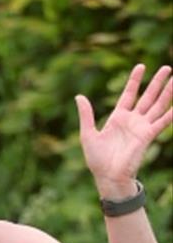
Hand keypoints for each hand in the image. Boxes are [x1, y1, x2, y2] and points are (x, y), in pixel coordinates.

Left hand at [75, 64, 172, 197]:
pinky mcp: (147, 136)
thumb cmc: (97, 158)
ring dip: (167, 93)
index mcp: (117, 117)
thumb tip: (79, 96)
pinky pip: (161, 122)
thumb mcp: (87, 133)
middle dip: (157, 82)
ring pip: (157, 106)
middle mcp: (132, 120)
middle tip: (167, 68)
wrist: (107, 176)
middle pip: (147, 97)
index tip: (141, 66)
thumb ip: (86, 115)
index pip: (129, 94)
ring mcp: (141, 127)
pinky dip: (170, 114)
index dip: (135, 81)